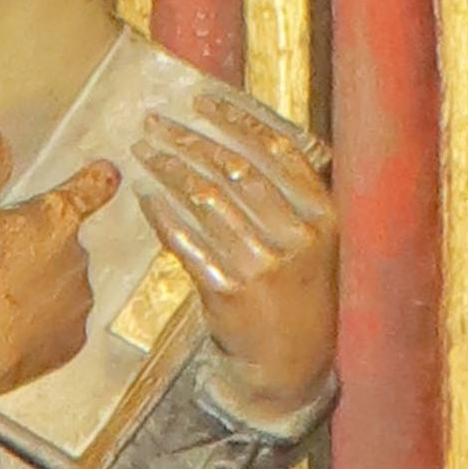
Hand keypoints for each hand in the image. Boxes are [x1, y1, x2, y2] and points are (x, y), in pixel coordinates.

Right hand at [0, 130, 120, 420]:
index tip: (105, 174)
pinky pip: (60, 324)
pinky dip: (41, 324)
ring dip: (41, 286)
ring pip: (64, 284)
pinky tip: (9, 328)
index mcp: (54, 221)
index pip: (90, 189)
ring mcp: (77, 304)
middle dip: (40, 247)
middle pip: (66, 243)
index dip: (97, 179)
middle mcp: (77, 260)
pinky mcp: (69, 344)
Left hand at [137, 91, 339, 425]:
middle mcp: (296, 235)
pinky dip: (163, 215)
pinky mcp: (229, 291)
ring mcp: (263, 264)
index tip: (201, 101)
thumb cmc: (299, 299)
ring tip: (143, 152)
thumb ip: (289, 200)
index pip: (278, 150)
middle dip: (189, 140)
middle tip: (155, 122)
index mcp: (323, 215)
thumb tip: (240, 146)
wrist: (292, 367)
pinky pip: (188, 242)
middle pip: (235, 169)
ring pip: (207, 200)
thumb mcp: (314, 245)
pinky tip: (145, 196)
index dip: (237, 120)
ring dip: (169, 170)